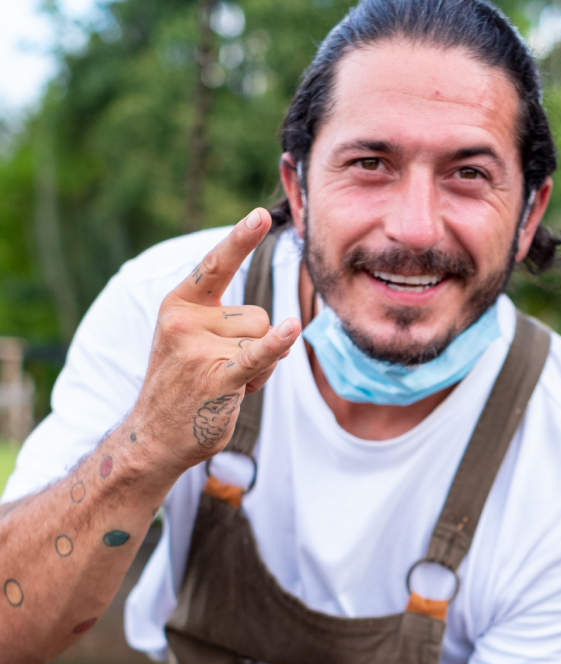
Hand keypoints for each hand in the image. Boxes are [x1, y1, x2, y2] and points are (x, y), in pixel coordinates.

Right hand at [130, 208, 300, 474]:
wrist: (155, 437)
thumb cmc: (184, 385)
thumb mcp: (195, 341)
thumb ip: (233, 323)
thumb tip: (289, 328)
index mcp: (179, 303)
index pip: (215, 265)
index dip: (239, 240)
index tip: (259, 215)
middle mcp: (185, 320)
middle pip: (257, 314)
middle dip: (254, 344)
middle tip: (221, 371)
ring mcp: (199, 349)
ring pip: (263, 340)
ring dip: (259, 367)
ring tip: (225, 386)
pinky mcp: (218, 378)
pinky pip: (257, 354)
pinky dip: (276, 345)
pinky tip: (292, 329)